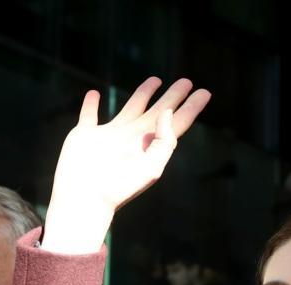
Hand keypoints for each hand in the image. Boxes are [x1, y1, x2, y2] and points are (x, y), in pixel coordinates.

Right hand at [42, 77, 210, 253]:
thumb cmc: (119, 187)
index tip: (204, 92)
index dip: (190, 108)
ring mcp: (110, 136)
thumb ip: (165, 140)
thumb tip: (168, 112)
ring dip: (143, 94)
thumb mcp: (151, 167)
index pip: (176, 123)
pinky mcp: (86, 134)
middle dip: (172, 97)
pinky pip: (89, 114)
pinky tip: (94, 94)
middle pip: (158, 112)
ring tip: (156, 80)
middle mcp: (133, 139)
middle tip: (186, 81)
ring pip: (131, 108)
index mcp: (150, 148)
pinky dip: (90, 104)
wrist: (85, 197)